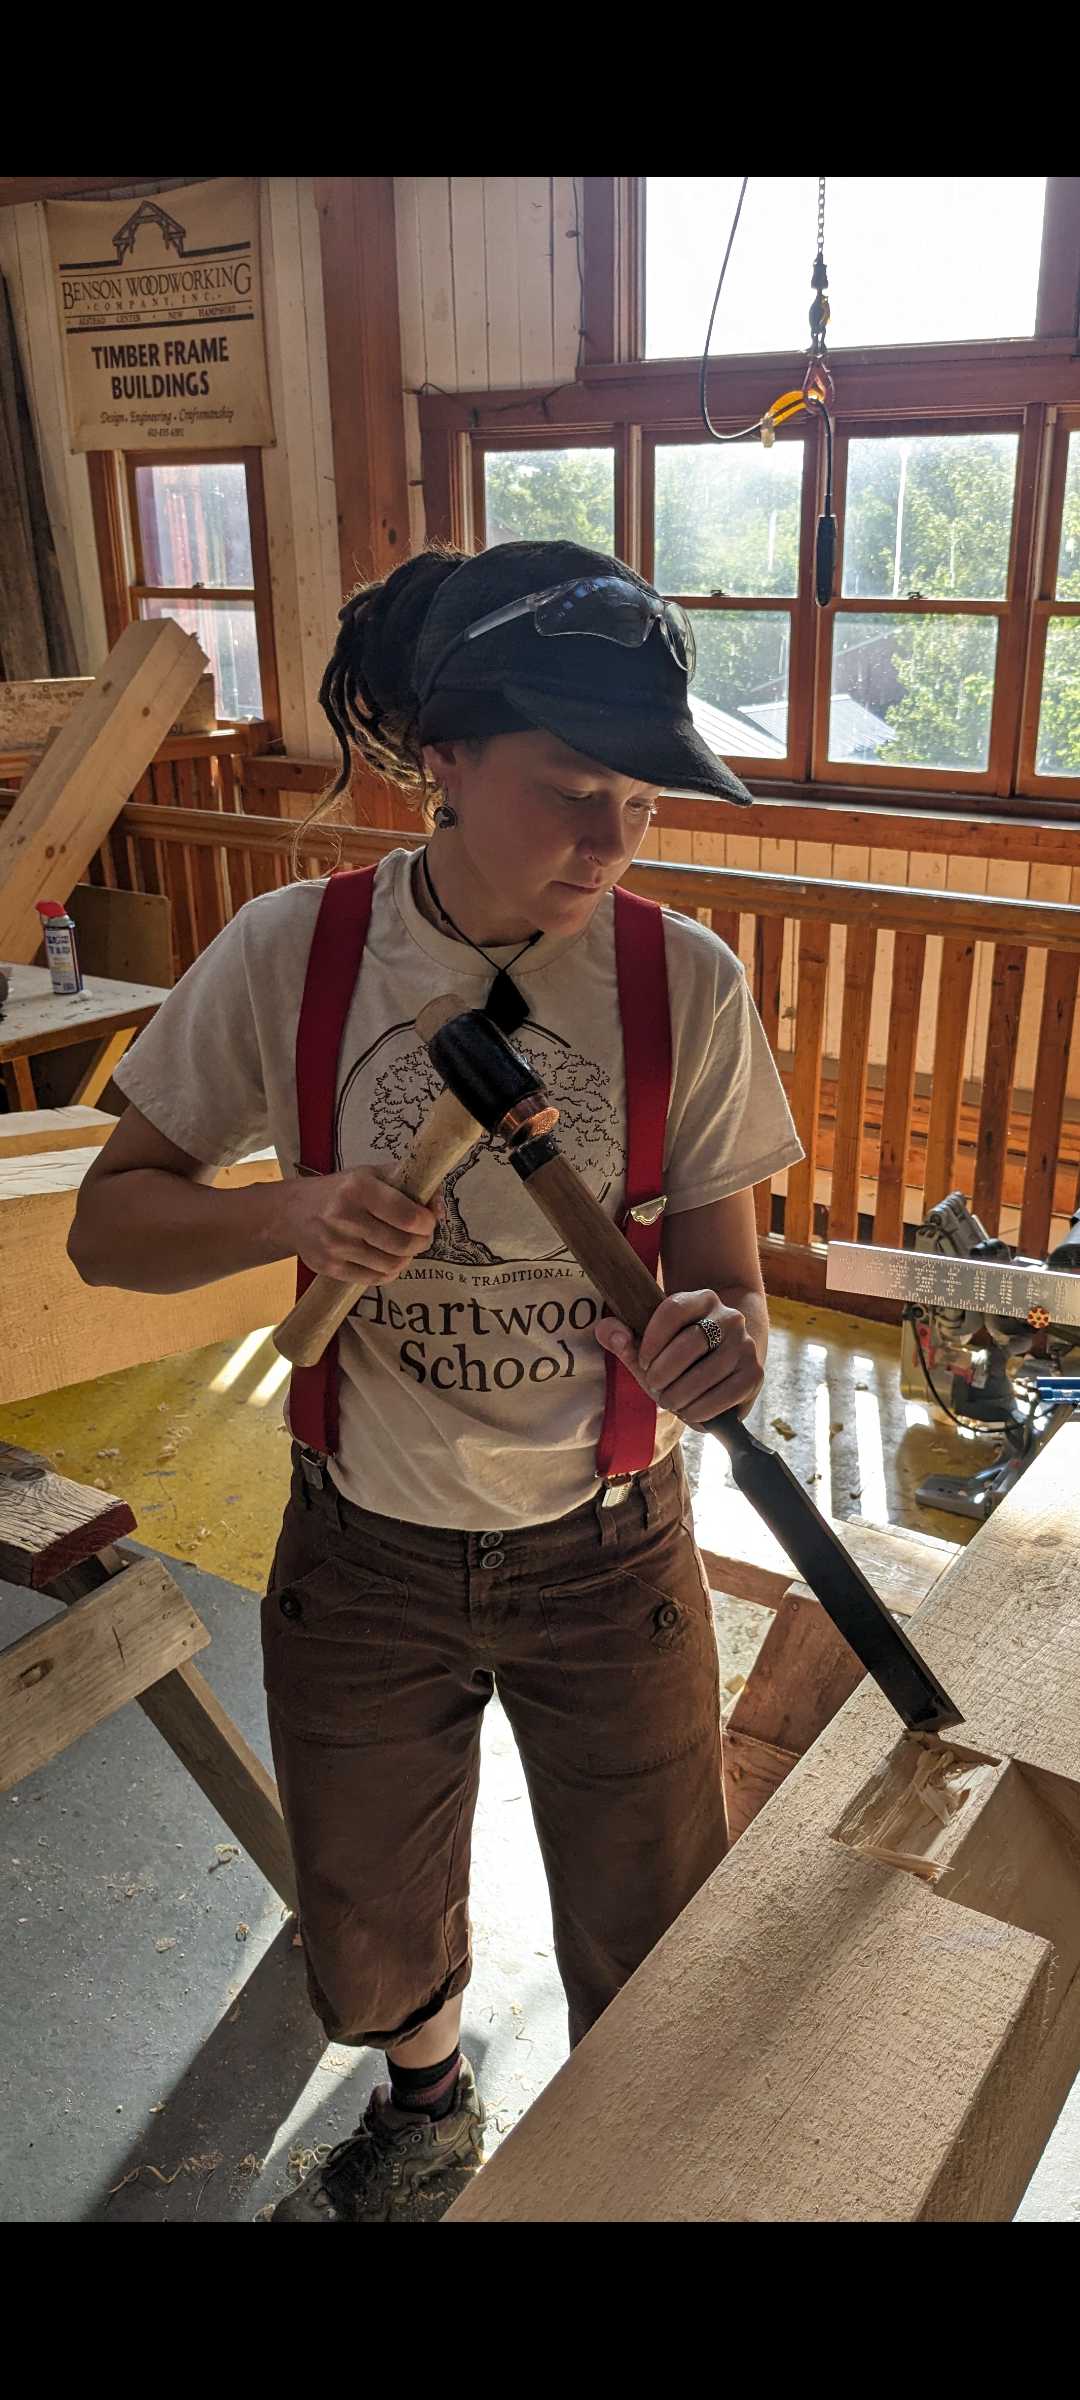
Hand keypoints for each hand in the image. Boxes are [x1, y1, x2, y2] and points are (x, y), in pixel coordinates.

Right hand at [283, 1164, 440, 1285]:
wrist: (290, 1213)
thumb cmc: (339, 1191)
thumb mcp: (370, 1175)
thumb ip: (409, 1184)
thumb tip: (438, 1209)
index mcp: (358, 1187)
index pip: (407, 1216)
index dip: (427, 1222)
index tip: (428, 1220)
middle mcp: (344, 1216)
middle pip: (403, 1244)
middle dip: (421, 1242)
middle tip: (421, 1236)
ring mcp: (335, 1245)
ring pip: (392, 1264)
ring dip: (406, 1258)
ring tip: (403, 1247)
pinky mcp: (329, 1267)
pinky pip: (375, 1279)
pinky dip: (389, 1271)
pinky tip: (386, 1259)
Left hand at [594, 1287, 762, 1425]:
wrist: (721, 1364)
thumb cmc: (678, 1356)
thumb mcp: (649, 1346)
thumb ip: (623, 1338)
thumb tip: (609, 1333)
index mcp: (700, 1299)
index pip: (674, 1310)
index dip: (652, 1339)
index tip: (642, 1362)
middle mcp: (728, 1317)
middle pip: (690, 1343)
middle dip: (664, 1373)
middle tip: (655, 1387)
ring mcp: (745, 1345)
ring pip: (707, 1372)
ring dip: (681, 1394)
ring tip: (671, 1401)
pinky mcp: (754, 1373)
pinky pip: (727, 1393)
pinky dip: (702, 1408)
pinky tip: (690, 1412)